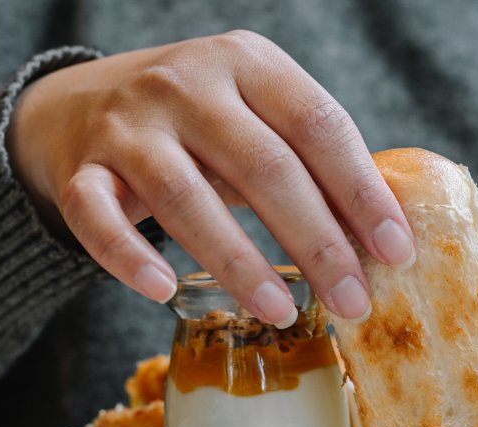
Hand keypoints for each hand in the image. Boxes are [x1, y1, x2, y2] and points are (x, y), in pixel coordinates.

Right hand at [7, 30, 413, 325]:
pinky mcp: (79, 168)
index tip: (397, 252)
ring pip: (186, 197)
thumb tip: (387, 238)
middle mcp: (188, 84)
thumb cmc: (200, 124)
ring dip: (240, 263)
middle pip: (264, 167)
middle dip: (319, 243)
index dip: (363, 192)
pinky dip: (129, 257)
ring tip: (283, 312)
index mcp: (250, 64)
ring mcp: (128, 125)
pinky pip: (97, 217)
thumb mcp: (259, 118)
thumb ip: (312, 163)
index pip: (319, 125)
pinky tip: (165, 291)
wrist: (82, 103)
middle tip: (354, 302)